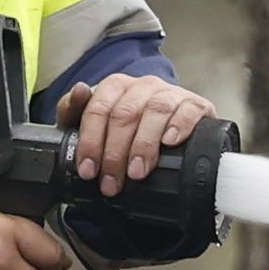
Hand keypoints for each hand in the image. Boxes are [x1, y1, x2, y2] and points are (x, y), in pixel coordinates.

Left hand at [61, 71, 219, 187]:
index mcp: (115, 86)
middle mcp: (143, 86)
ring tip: (137, 173)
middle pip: (125, 114)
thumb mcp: (94, 123)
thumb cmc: (128, 129)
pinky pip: (188, 110)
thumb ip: (73, 111)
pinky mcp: (195, 105)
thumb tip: (77, 91)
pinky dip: (179, 125)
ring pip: (155, 111)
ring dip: (143, 145)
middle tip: (112, 183)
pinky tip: (170, 142)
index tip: (88, 171)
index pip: (99, 109)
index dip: (91, 141)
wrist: (170, 132)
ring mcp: (170, 94)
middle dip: (115, 153)